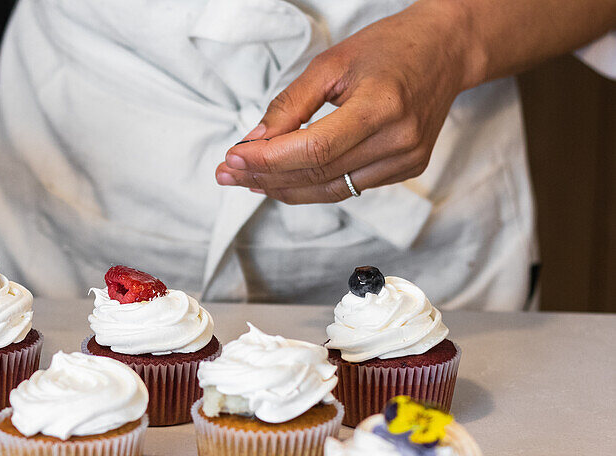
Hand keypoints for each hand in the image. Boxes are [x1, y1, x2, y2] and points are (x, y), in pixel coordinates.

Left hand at [215, 0, 473, 203]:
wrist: (445, 50)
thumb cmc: (388, 48)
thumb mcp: (331, 63)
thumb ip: (290, 105)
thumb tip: (253, 143)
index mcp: (382, 106)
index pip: (314, 150)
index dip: (268, 160)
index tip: (232, 158)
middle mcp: (399, 140)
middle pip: (318, 173)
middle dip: (265, 176)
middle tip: (228, 172)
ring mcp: (406, 159)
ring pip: (329, 189)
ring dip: (282, 188)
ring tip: (247, 180)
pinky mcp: (407, 169)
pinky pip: (347, 187)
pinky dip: (310, 186)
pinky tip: (282, 179)